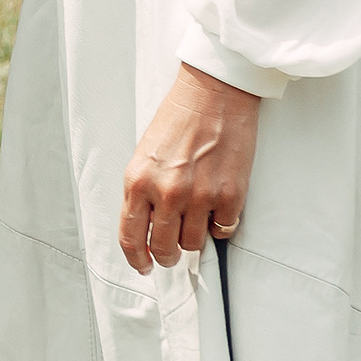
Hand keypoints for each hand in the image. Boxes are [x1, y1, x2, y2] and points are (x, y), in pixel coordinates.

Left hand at [118, 64, 259, 272]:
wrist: (212, 95)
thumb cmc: (177, 119)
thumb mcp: (144, 155)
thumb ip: (143, 191)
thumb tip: (147, 226)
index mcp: (138, 181)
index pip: (130, 236)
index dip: (136, 259)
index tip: (143, 266)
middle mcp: (167, 193)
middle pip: (164, 248)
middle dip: (166, 256)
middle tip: (170, 252)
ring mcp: (200, 196)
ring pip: (194, 244)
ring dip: (193, 238)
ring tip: (195, 220)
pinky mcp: (230, 196)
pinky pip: (223, 230)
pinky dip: (220, 225)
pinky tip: (216, 209)